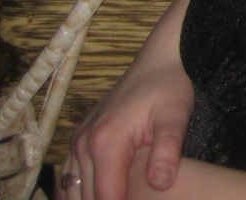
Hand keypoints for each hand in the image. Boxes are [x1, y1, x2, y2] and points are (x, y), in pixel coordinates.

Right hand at [67, 59, 192, 199]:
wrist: (158, 60)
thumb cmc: (169, 87)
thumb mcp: (176, 116)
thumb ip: (167, 151)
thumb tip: (160, 184)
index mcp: (105, 143)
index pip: (105, 198)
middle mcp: (83, 145)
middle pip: (85, 198)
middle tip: (137, 199)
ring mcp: (77, 141)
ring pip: (72, 189)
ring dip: (90, 199)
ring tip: (123, 195)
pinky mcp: (79, 138)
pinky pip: (69, 176)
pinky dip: (79, 191)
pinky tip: (100, 193)